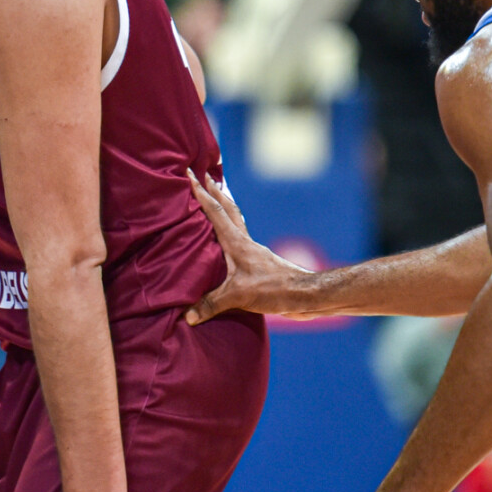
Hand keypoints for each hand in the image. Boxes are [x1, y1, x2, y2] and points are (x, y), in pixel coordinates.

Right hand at [185, 171, 313, 324]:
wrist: (305, 295)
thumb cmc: (274, 289)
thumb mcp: (238, 296)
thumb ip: (211, 304)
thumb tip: (186, 317)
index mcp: (237, 243)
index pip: (215, 212)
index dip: (201, 193)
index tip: (189, 174)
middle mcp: (245, 242)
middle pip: (228, 210)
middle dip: (215, 191)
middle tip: (204, 174)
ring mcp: (253, 252)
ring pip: (235, 222)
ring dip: (224, 208)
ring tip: (216, 199)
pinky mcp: (258, 265)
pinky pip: (239, 240)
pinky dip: (230, 232)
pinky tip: (227, 242)